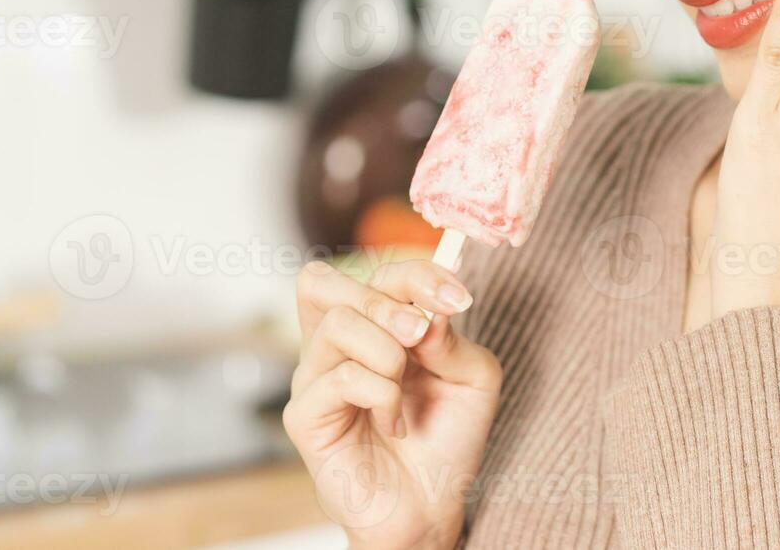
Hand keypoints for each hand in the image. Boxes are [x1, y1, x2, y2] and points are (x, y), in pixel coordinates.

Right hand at [284, 259, 501, 549]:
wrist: (433, 505)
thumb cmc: (447, 437)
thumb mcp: (473, 378)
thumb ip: (454, 339)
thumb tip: (428, 314)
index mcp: (371, 327)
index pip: (373, 272)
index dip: (417, 273)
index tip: (459, 299)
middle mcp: (335, 347)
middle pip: (321, 282)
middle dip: (385, 298)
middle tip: (419, 332)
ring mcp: (314, 380)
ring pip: (337, 324)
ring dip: (389, 350)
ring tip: (406, 384)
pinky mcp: (305, 418)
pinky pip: (341, 378)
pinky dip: (383, 395)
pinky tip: (394, 423)